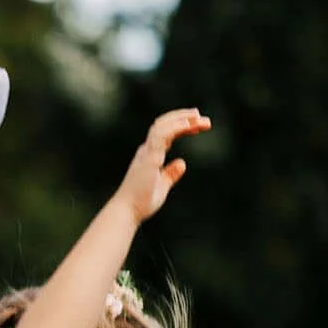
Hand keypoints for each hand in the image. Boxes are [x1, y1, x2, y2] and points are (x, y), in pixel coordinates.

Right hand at [118, 107, 209, 224]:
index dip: (180, 126)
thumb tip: (182, 163)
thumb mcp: (161, 186)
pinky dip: (175, 127)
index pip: (165, 133)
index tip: (196, 125)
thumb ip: (170, 174)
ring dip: (181, 119)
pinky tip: (188, 124)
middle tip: (200, 116)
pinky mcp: (149, 158)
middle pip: (163, 124)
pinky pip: (161, 136)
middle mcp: (146, 150)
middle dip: (182, 117)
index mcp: (149, 155)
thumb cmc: (141, 202)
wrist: (127, 211)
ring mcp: (147, 153)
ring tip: (198, 118)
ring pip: (162, 126)